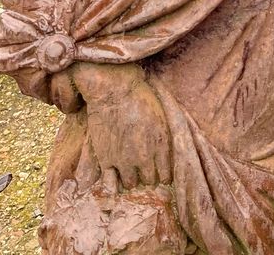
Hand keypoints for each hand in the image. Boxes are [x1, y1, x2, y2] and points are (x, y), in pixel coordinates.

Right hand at [74, 63, 171, 188]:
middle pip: (149, 180)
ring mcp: (124, 160)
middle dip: (147, 175)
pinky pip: (111, 183)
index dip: (162, 174)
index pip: (165, 174)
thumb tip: (167, 151)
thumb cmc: (140, 96)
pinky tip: (114, 175)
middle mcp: (144, 157)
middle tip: (143, 169)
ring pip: (130, 184)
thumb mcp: (161, 114)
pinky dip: (113, 182)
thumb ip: (164, 136)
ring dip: (130, 178)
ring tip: (128, 170)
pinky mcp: (106, 159)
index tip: (159, 172)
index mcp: (161, 144)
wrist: (114, 90)